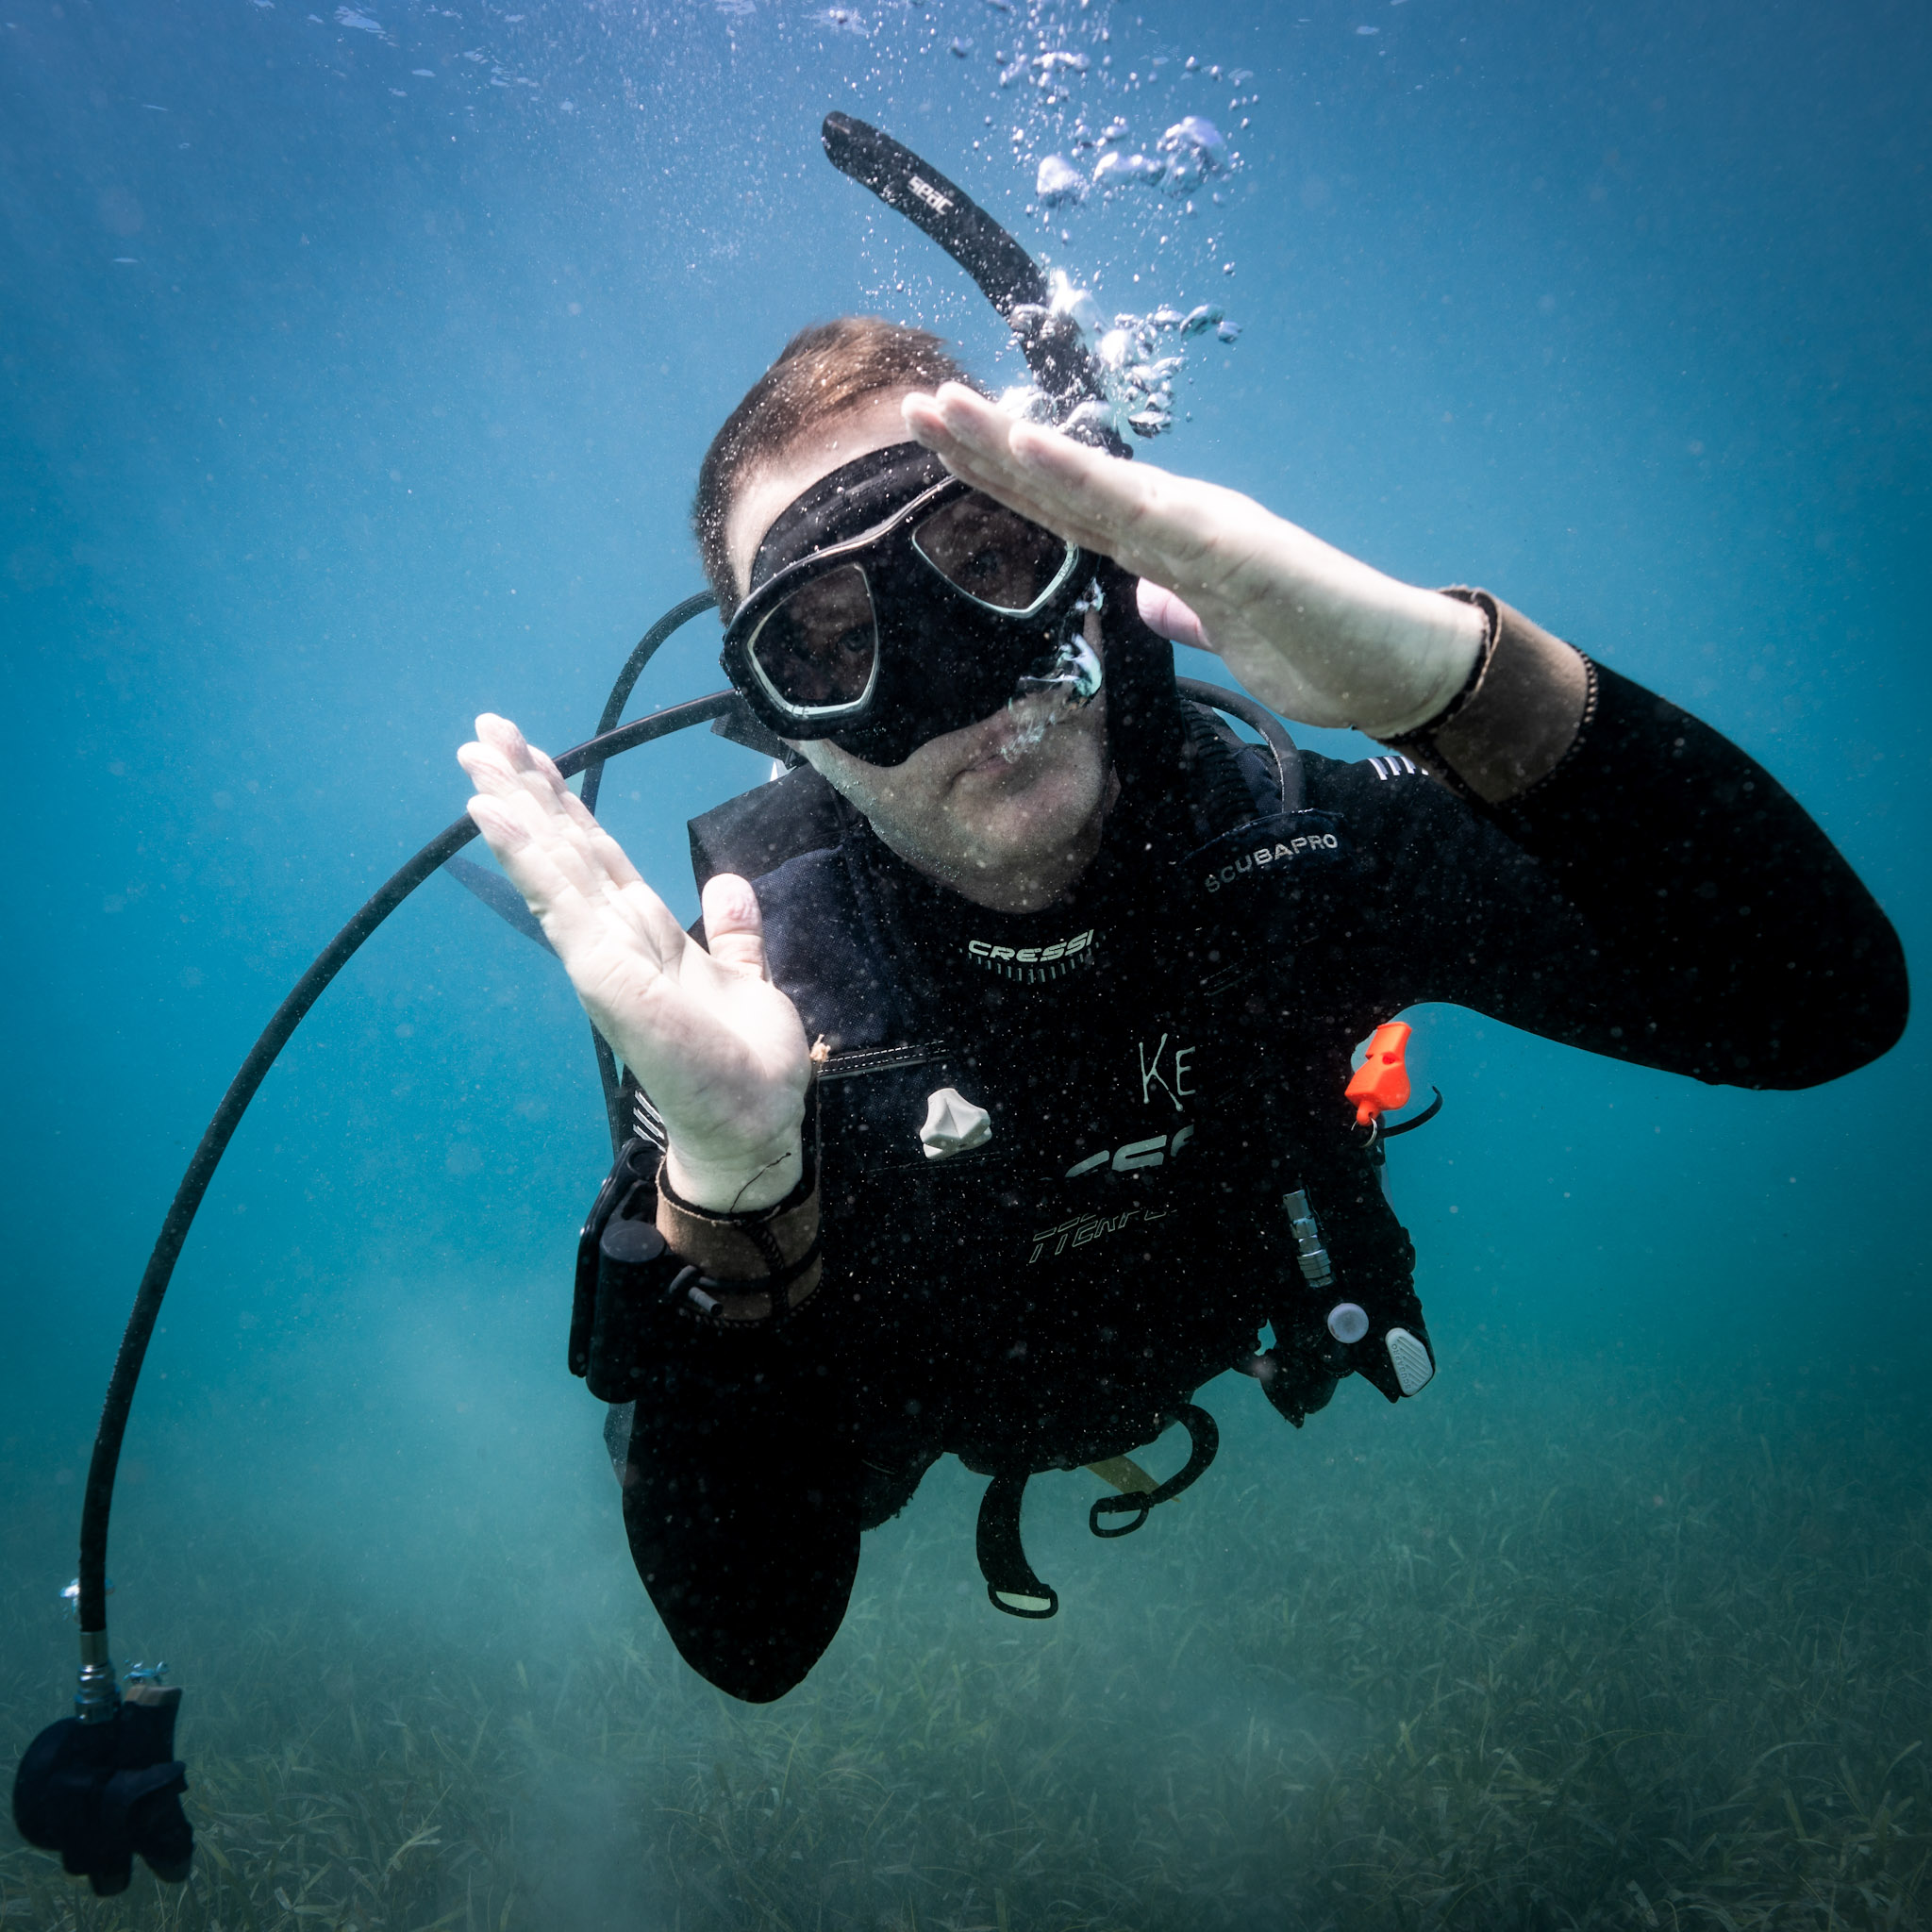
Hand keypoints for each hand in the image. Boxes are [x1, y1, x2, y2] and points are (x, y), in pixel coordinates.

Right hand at [458, 715, 810, 1211]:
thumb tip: (727, 887)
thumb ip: (733, 935)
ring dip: (514, 810)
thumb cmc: (745, 1068)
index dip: (565, 806)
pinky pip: (564, 906)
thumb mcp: (750, 982)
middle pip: (565, 850)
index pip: (597, 857)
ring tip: (475, 758)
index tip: (532, 756)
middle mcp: (616, 942)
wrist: (754, 1129)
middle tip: (482, 733)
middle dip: (524, 790)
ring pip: (555, 868)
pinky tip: (497, 816)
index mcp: (646, 937)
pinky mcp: (608, 979)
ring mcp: (606, 959)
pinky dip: (529, 858)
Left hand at [900, 385, 1485, 736]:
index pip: (1070, 506)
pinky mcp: (1231, 548)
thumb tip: (1146, 600)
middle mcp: (1179, 515)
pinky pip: (1143, 513)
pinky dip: (1084, 479)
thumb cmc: (1317, 646)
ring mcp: (1204, 524)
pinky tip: (1033, 450)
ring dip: (1017, 448)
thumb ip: (1182, 608)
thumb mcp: (1224, 632)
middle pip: (1064, 481)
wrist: (1394, 667)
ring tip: (951, 412)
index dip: (1004, 476)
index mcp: (1171, 536)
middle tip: (917, 405)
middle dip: (987, 445)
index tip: (942, 446)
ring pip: (1092, 482)